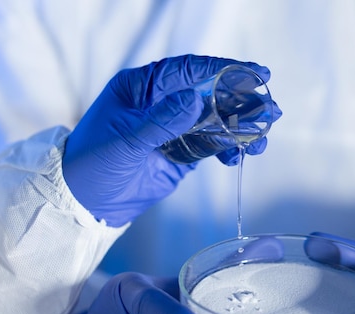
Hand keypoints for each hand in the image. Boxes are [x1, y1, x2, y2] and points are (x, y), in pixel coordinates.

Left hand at [63, 55, 275, 226]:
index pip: (190, 70)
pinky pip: (211, 145)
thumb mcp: (124, 140)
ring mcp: (173, 129)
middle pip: (210, 94)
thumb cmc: (92, 163)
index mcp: (143, 88)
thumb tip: (195, 98)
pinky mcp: (180, 154)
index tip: (255, 74)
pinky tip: (238, 155)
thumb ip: (161, 120)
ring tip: (260, 139)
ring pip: (216, 121)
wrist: (84, 202)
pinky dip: (228, 149)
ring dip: (241, 128)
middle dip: (242, 102)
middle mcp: (161, 104)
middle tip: (270, 110)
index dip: (224, 69)